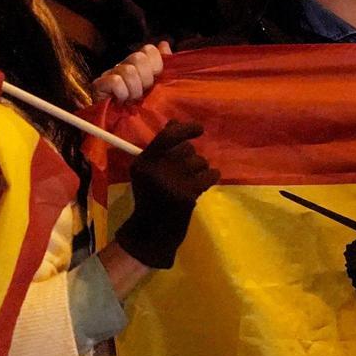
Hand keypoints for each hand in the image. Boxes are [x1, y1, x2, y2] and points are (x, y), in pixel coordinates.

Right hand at [93, 42, 170, 102]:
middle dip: (146, 79)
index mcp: (141, 64)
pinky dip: (122, 92)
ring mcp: (110, 73)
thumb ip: (164, 66)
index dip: (156, 65)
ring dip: (134, 90)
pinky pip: (115, 81)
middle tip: (143, 93)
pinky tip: (121, 100)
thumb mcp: (160, 88)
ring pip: (128, 70)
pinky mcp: (98, 85)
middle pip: (138, 57)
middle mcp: (124, 65)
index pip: (149, 50)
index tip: (156, 81)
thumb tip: (164, 44)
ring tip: (132, 100)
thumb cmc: (146, 108)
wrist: (126, 129)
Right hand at [115, 120, 219, 268]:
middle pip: (187, 149)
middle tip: (186, 170)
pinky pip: (210, 175)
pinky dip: (211, 177)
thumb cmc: (151, 199)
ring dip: (201, 169)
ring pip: (200, 162)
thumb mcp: (147, 172)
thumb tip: (176, 122)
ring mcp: (172, 182)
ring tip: (192, 180)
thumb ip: (160, 148)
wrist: (152, 232)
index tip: (199, 129)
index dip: (186, 128)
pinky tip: (205, 182)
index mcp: (143, 162)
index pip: (168, 136)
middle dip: (191, 157)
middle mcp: (156, 169)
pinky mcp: (187, 194)